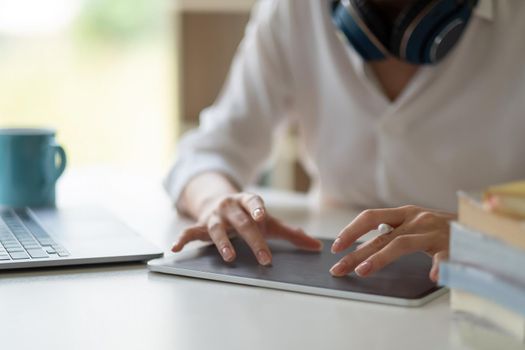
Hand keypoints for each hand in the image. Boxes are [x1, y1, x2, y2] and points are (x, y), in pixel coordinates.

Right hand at [171, 192, 322, 264]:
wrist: (220, 203)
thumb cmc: (249, 216)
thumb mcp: (269, 222)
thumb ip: (291, 234)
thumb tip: (317, 246)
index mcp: (248, 201)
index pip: (254, 202)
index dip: (257, 208)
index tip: (262, 217)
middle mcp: (230, 206)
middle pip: (241, 222)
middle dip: (253, 239)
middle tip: (265, 257)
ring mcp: (214, 216)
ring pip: (217, 228)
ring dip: (223, 242)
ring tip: (229, 257)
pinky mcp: (201, 226)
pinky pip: (190, 232)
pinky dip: (182, 239)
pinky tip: (175, 248)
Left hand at [329, 205, 455, 281]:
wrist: (480, 225)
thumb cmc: (441, 229)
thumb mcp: (415, 224)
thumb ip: (393, 232)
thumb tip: (363, 248)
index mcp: (405, 213)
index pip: (370, 217)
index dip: (351, 230)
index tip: (335, 246)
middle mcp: (416, 219)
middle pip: (380, 236)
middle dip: (355, 253)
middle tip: (337, 269)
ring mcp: (434, 232)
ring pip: (402, 244)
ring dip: (381, 257)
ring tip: (363, 270)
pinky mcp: (453, 246)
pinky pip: (445, 256)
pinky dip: (440, 266)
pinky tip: (434, 276)